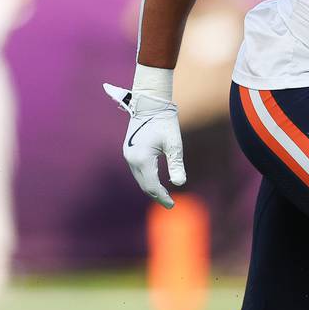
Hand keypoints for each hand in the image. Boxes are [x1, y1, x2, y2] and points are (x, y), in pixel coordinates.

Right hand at [103, 83, 185, 208]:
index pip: (152, 185)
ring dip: (150, 188)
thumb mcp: (174, 144)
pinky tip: (156, 182)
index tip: (172, 205)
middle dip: (157, 195)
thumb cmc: (165, 122)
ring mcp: (128, 155)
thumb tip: (180, 184)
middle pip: (144, 184)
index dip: (162, 197)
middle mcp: (132, 158)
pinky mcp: (129, 151)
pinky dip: (146, 179)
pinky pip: (137, 171)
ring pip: (140, 178)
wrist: (149, 104)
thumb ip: (176, 164)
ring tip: (163, 195)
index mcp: (142, 158)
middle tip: (169, 203)